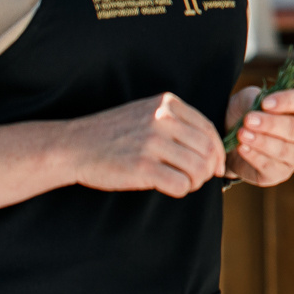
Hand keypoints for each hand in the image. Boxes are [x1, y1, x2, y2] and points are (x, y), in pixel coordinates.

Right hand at [65, 93, 224, 196]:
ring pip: (198, 168)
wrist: (74, 146)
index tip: (217, 166)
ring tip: (184, 182)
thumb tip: (214, 150)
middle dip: (209, 169)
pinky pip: (180, 184)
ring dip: (196, 181)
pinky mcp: (142, 167)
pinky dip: (181, 190)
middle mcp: (162, 120)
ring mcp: (152, 143)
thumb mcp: (147, 113)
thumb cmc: (114, 133)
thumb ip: (178, 123)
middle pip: (207, 150)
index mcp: (167, 104)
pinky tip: (171, 187)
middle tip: (200, 178)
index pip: (208, 129)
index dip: (218, 152)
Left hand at [225, 86, 293, 186]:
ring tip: (242, 134)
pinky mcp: (282, 173)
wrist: (232, 140)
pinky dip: (254, 156)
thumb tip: (261, 109)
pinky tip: (242, 148)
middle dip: (271, 124)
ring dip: (261, 141)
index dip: (286, 101)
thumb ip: (255, 100)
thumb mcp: (248, 99)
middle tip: (248, 120)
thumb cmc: (248, 114)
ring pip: (284, 150)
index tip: (265, 103)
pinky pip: (270, 166)